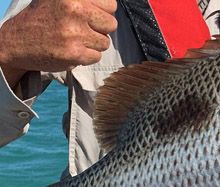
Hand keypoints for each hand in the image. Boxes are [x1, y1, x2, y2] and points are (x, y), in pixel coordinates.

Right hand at [0, 0, 117, 85]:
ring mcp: (75, 32)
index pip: (111, 5)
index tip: (92, 17)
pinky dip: (86, 56)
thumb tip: (112, 7)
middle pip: (111, 24)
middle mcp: (74, 10)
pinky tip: (71, 50)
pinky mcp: (74, 53)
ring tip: (75, 39)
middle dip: (100, 29)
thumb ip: (85, 1)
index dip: (103, 13)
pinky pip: (96, 57)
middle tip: (84, 29)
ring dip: (93, 44)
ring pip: (105, 42)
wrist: (17, 42)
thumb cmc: (42, 18)